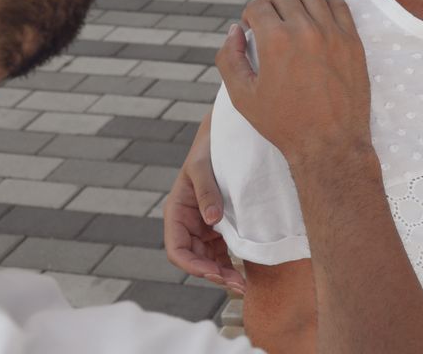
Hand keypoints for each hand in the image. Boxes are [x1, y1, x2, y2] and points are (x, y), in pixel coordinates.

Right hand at [164, 118, 245, 291]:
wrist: (226, 137)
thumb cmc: (209, 150)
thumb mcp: (203, 168)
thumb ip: (206, 192)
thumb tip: (211, 220)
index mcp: (176, 213)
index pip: (177, 249)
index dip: (192, 265)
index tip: (212, 272)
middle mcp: (188, 224)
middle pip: (195, 259)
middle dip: (213, 274)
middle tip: (236, 284)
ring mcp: (204, 227)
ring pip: (210, 259)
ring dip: (224, 273)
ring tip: (243, 285)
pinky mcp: (221, 226)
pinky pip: (223, 250)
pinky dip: (232, 262)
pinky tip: (245, 273)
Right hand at [216, 0, 372, 170]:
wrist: (330, 143)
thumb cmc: (283, 123)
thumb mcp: (242, 96)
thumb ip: (229, 58)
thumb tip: (235, 30)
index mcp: (276, 41)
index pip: (258, 6)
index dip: (249, 15)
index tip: (250, 28)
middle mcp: (306, 30)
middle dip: (269, 2)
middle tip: (267, 18)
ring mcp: (333, 33)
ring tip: (289, 8)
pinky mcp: (352, 39)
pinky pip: (339, 2)